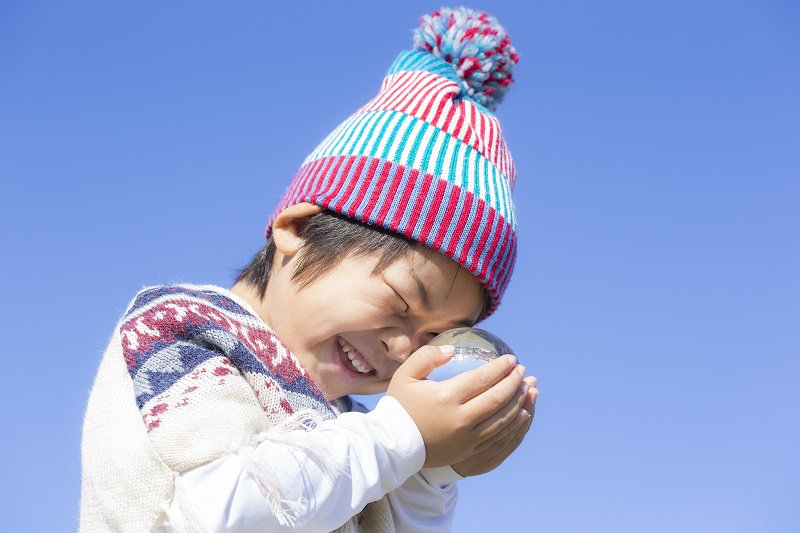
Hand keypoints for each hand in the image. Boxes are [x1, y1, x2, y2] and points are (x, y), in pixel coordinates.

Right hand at [387, 345, 527, 467]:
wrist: (393, 445)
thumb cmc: (400, 407)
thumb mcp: (405, 375)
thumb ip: (427, 356)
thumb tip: (451, 350)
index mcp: (446, 396)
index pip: (482, 378)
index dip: (501, 368)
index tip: (512, 359)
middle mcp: (460, 418)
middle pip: (497, 399)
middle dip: (514, 382)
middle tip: (522, 371)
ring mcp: (466, 438)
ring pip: (502, 419)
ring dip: (518, 402)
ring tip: (527, 388)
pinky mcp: (468, 451)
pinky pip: (498, 437)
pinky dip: (513, 423)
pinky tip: (521, 412)